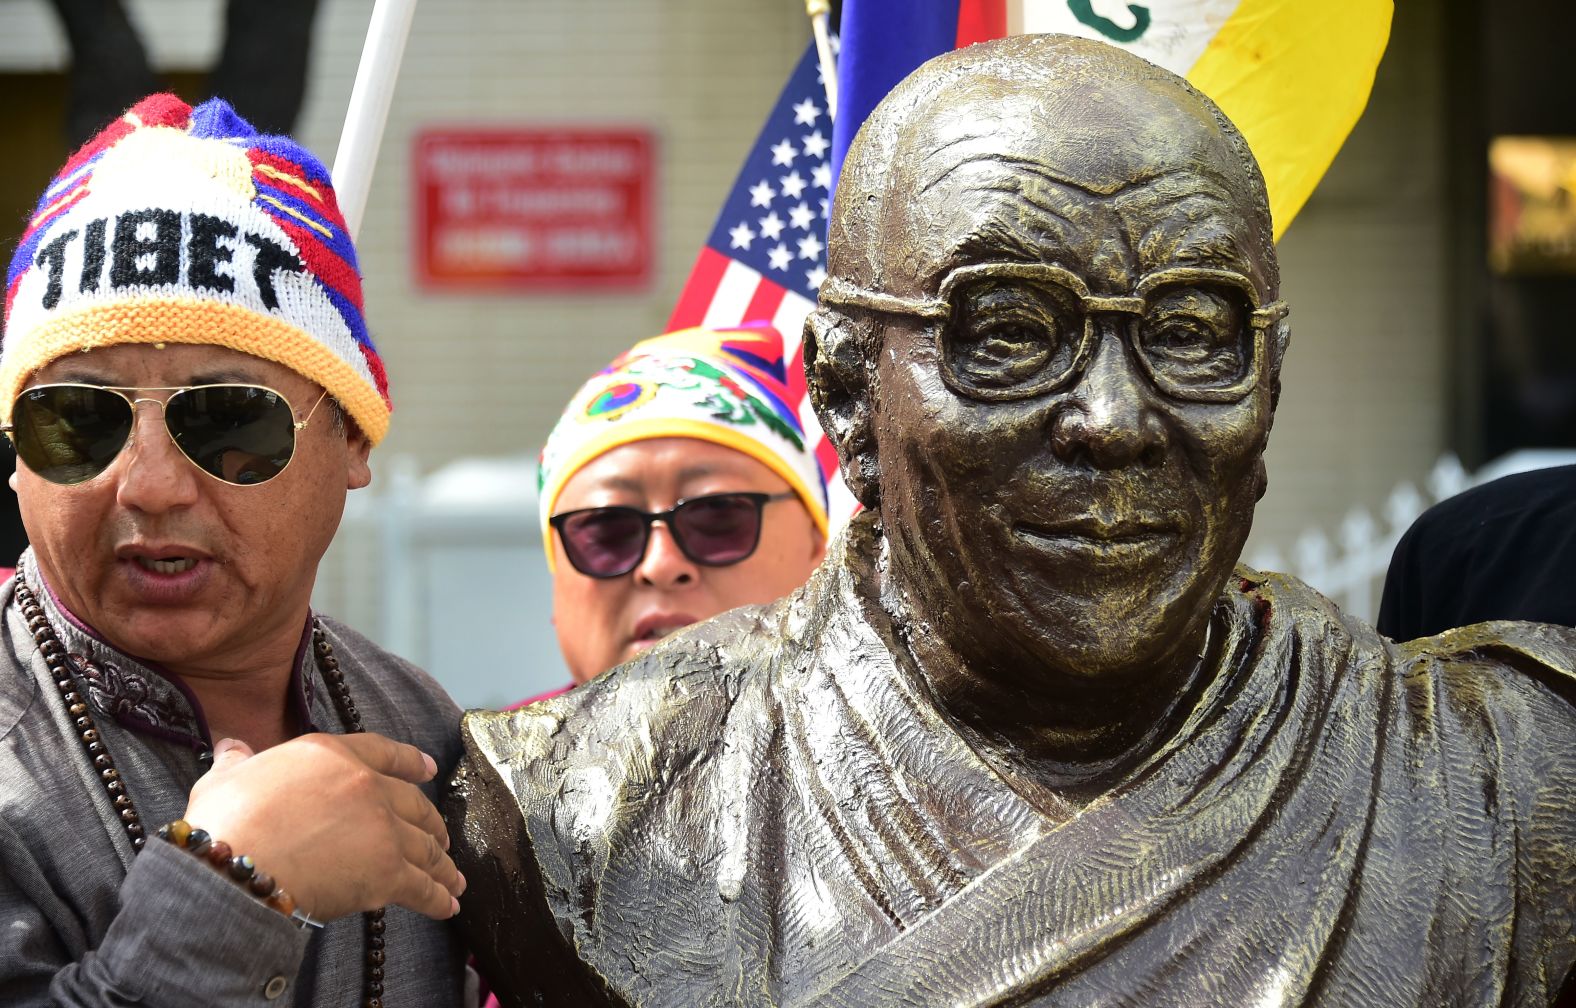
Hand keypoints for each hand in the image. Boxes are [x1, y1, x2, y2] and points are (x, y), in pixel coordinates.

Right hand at [183, 732, 464, 921]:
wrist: (235, 866)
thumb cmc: (226, 821)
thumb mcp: (225, 778)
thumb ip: (237, 761)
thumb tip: (230, 746)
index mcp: (331, 756)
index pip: (383, 753)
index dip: (410, 762)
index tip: (429, 770)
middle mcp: (366, 786)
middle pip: (413, 803)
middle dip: (431, 822)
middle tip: (440, 836)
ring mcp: (382, 828)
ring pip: (424, 846)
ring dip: (441, 864)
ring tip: (452, 878)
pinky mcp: (387, 871)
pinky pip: (422, 887)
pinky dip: (438, 897)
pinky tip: (448, 905)